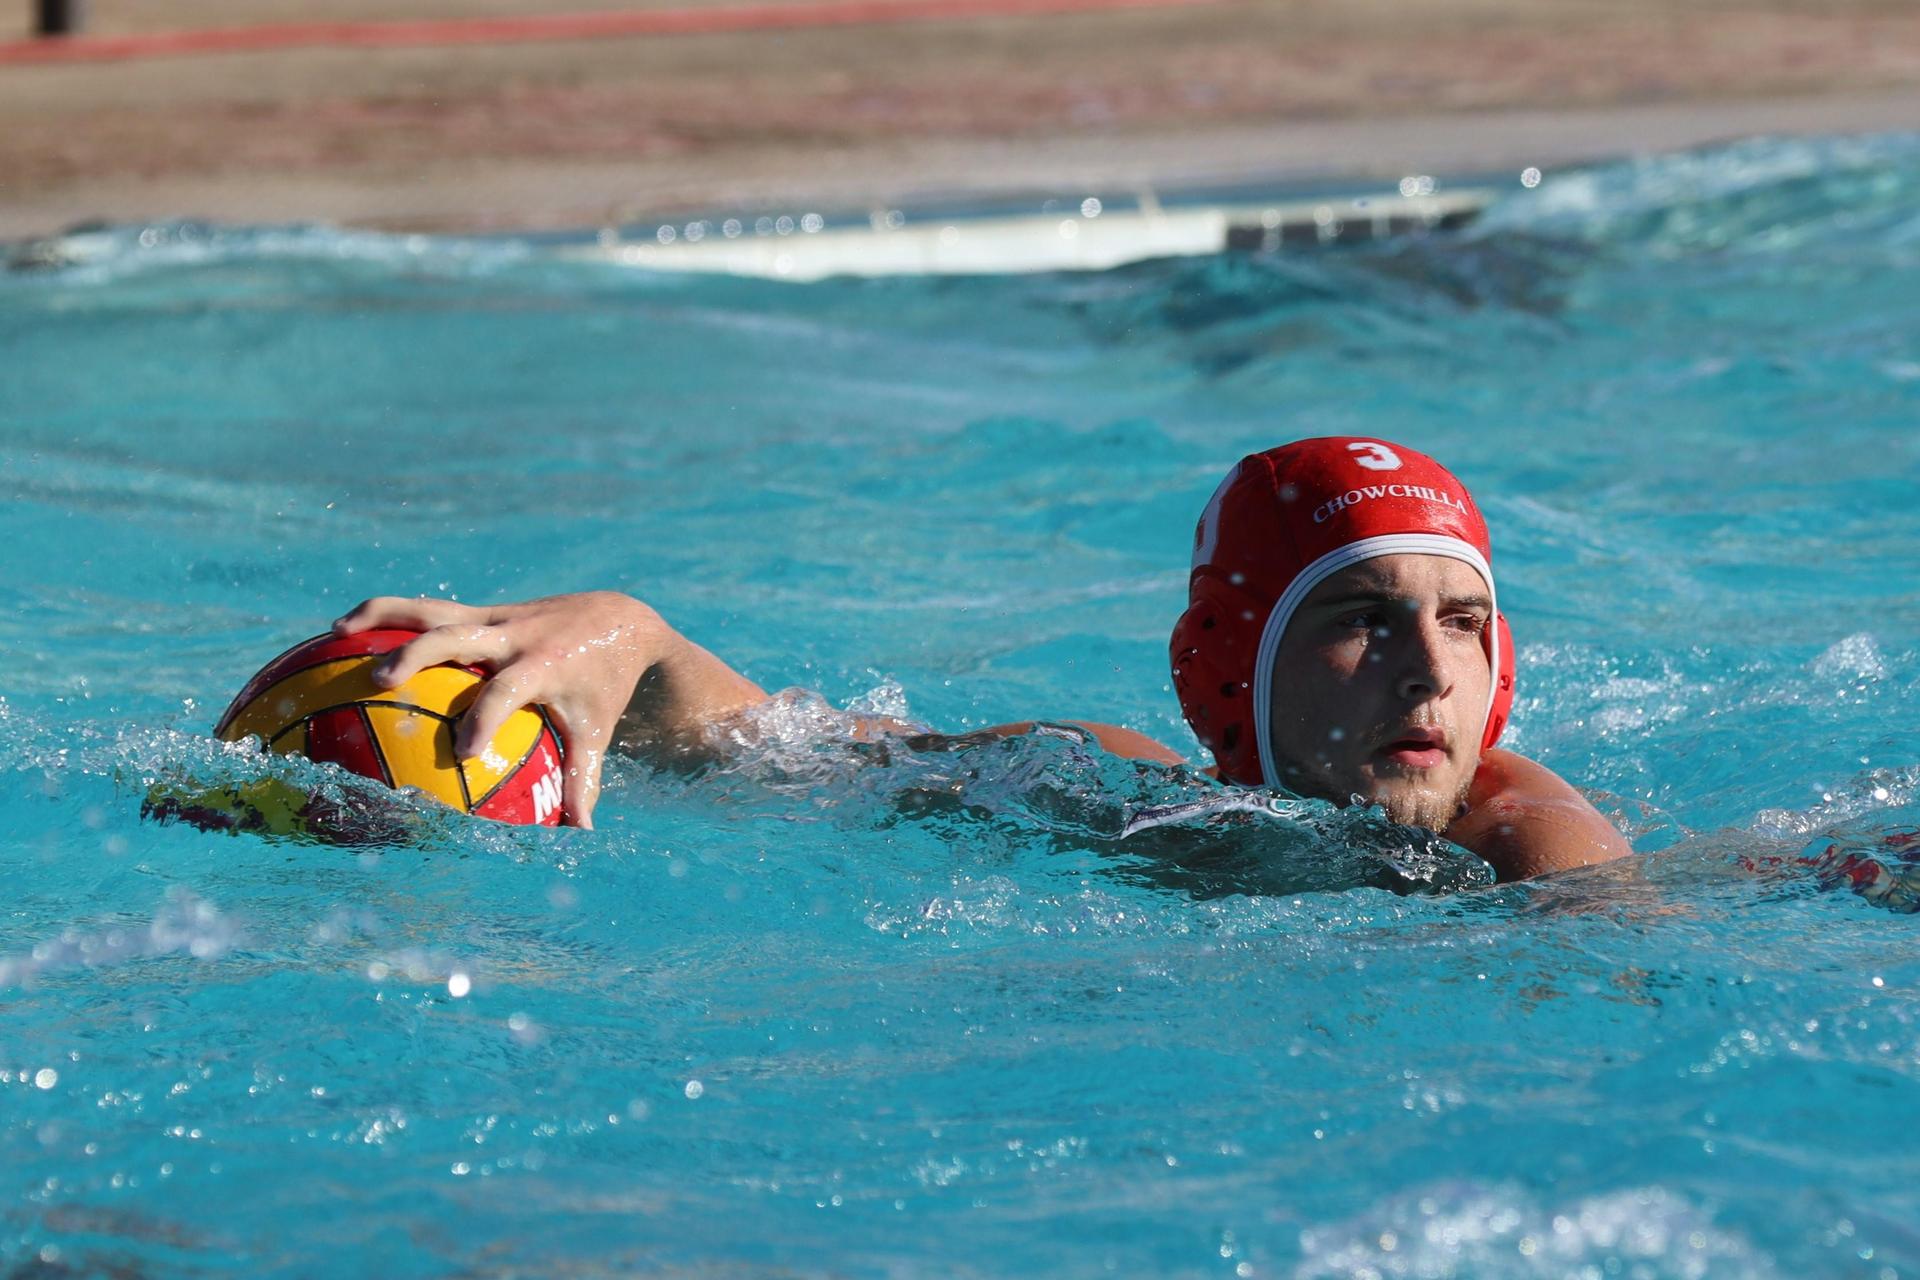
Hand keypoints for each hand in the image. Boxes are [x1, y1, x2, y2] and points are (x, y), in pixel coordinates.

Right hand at [333, 591, 678, 828]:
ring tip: (336, 629)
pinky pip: (429, 608)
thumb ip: (582, 780)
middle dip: (417, 655)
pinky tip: (345, 628)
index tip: (461, 752)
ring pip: (432, 608)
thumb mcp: (596, 730)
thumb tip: (578, 834)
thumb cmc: (603, 685)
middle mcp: (514, 636)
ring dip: (383, 614)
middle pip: (456, 635)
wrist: (619, 620)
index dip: (483, 718)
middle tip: (378, 681)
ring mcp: (495, 617)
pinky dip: (389, 614)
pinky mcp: (483, 610)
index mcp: (542, 666)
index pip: (507, 691)